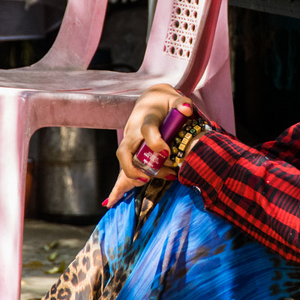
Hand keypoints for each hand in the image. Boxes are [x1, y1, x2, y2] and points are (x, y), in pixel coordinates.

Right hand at [103, 84, 192, 208]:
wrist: (149, 101)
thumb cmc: (164, 102)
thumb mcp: (174, 99)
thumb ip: (181, 104)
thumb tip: (186, 109)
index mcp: (146, 119)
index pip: (147, 129)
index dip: (155, 142)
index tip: (166, 152)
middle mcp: (133, 132)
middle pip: (125, 152)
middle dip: (134, 168)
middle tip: (148, 177)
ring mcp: (129, 142)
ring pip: (125, 162)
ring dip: (135, 176)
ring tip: (150, 182)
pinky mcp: (129, 151)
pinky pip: (123, 168)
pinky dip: (118, 186)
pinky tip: (112, 201)